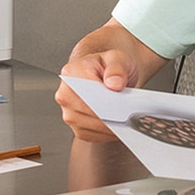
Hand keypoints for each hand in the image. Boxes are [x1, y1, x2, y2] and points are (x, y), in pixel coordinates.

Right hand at [54, 21, 164, 142]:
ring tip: (127, 121)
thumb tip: (114, 83)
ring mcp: (68, 112)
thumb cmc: (109, 66)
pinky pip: (91, 136)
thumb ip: (117, 68)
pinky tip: (118, 127)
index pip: (87, 94)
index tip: (122, 108)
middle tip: (130, 116)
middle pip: (88, 113)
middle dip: (111, 117)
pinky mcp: (76, 126)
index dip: (106, 103)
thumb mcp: (117, 58)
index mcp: (71, 73)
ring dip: (110, 127)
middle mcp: (65, 94)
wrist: (106, 74)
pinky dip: (106, 134)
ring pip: (89, 127)